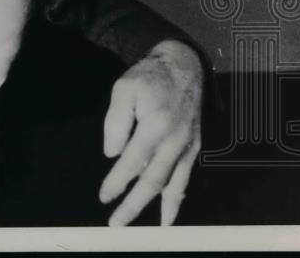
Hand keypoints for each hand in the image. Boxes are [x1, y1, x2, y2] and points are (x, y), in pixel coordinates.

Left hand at [100, 39, 203, 225]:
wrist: (185, 66)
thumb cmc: (149, 77)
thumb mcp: (124, 88)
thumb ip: (116, 121)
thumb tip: (112, 154)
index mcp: (155, 125)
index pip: (132, 161)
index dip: (117, 181)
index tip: (104, 196)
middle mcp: (174, 140)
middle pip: (153, 180)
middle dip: (134, 205)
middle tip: (117, 224)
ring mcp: (187, 146)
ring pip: (172, 184)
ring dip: (159, 209)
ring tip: (150, 233)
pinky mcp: (195, 147)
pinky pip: (185, 178)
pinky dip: (178, 198)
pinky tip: (169, 215)